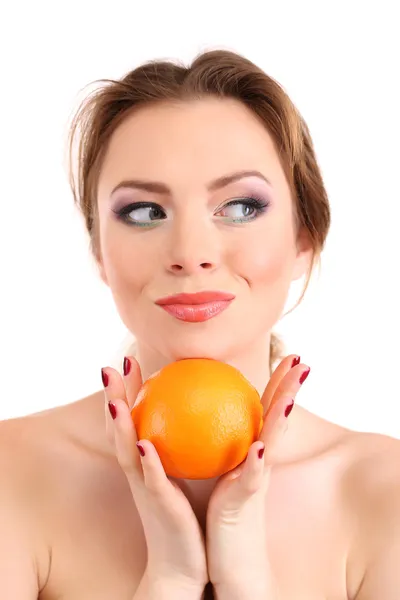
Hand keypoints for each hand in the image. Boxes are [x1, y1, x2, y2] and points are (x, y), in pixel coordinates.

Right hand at [102, 357, 207, 591]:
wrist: (181, 563)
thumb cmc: (182, 514)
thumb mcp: (180, 475)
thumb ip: (181, 447)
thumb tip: (197, 415)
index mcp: (143, 462)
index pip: (132, 419)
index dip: (127, 392)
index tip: (126, 361)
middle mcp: (138, 471)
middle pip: (119, 430)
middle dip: (113, 399)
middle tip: (109, 368)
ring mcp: (145, 489)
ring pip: (126, 452)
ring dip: (119, 425)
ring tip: (114, 399)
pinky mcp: (159, 507)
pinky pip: (151, 482)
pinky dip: (145, 463)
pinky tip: (143, 444)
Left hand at [206, 354, 309, 596]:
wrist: (232, 552)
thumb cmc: (225, 505)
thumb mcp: (223, 466)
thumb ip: (220, 440)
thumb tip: (202, 409)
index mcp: (253, 447)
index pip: (267, 407)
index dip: (280, 382)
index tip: (292, 356)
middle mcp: (261, 458)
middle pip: (279, 418)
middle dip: (290, 390)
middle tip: (302, 363)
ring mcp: (257, 477)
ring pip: (273, 443)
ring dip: (281, 420)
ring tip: (290, 397)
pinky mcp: (246, 499)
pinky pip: (252, 479)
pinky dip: (256, 464)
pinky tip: (257, 449)